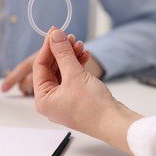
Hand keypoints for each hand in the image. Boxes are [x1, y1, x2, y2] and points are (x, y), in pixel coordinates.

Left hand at [33, 29, 142, 154]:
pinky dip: (77, 66)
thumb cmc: (93, 107)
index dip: (47, 47)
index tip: (54, 32)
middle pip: (50, 68)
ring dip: (70, 57)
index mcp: (43, 99)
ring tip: (80, 45)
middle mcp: (50, 101)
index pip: (39, 66)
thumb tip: (54, 35)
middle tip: (68, 37)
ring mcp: (63, 100)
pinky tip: (85, 56)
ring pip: (62, 71)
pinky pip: (71, 77)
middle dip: (60, 51)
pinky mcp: (76, 98)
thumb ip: (63, 53)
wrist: (116, 123)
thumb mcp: (74, 74)